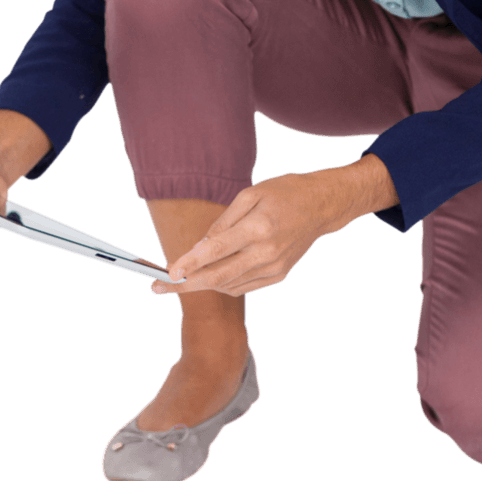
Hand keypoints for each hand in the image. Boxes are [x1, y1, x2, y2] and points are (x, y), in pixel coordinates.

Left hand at [150, 170, 340, 297]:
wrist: (322, 206)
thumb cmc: (284, 192)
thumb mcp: (251, 194)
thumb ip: (224, 222)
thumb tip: (200, 246)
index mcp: (257, 228)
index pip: (215, 251)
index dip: (189, 264)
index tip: (169, 273)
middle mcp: (266, 253)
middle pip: (218, 277)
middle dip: (186, 285)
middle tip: (159, 287)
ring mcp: (274, 268)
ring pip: (229, 285)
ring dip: (203, 284)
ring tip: (181, 279)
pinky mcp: (279, 275)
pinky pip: (244, 287)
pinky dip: (224, 284)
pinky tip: (210, 276)